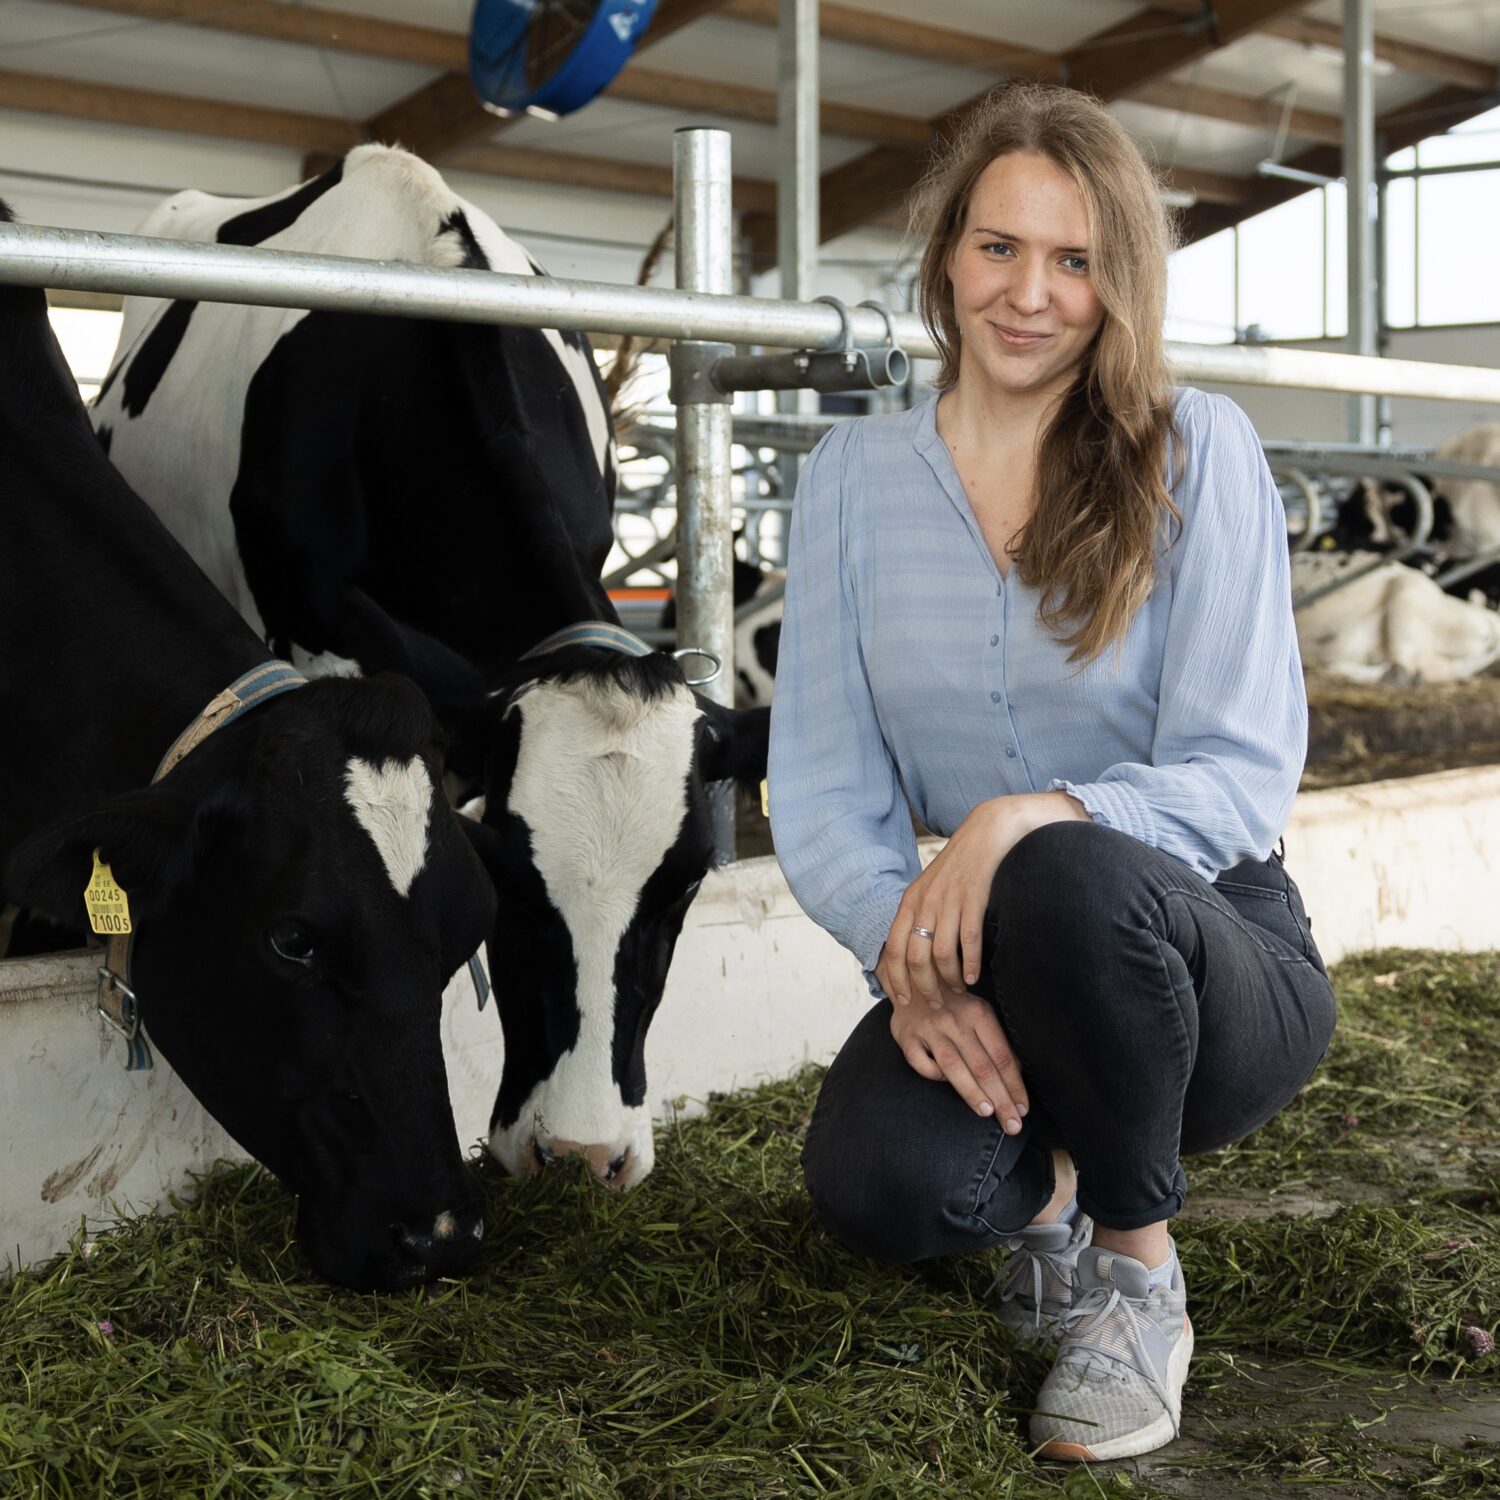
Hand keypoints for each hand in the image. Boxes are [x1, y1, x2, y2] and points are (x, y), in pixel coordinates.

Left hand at [877, 791, 1088, 1009]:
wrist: (987, 833)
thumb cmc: (959, 866)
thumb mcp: (930, 888)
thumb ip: (920, 915)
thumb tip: (912, 951)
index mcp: (910, 901)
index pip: (893, 949)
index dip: (895, 978)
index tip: (901, 1000)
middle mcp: (925, 902)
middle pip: (915, 958)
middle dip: (923, 987)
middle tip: (933, 1004)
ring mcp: (949, 901)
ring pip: (940, 954)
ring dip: (948, 980)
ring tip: (957, 992)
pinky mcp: (974, 899)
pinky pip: (968, 940)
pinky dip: (969, 964)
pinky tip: (973, 977)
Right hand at [890, 991, 1027, 1128]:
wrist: (915, 983)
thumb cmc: (954, 1005)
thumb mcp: (979, 1014)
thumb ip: (996, 1041)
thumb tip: (1017, 1075)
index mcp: (979, 1013)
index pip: (1002, 1057)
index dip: (1014, 1086)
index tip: (1023, 1110)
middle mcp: (955, 1021)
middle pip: (982, 1066)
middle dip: (1000, 1099)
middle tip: (1013, 1125)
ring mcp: (930, 1029)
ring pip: (954, 1067)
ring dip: (972, 1092)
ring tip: (988, 1113)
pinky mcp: (907, 1037)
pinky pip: (921, 1063)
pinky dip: (933, 1075)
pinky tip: (944, 1085)